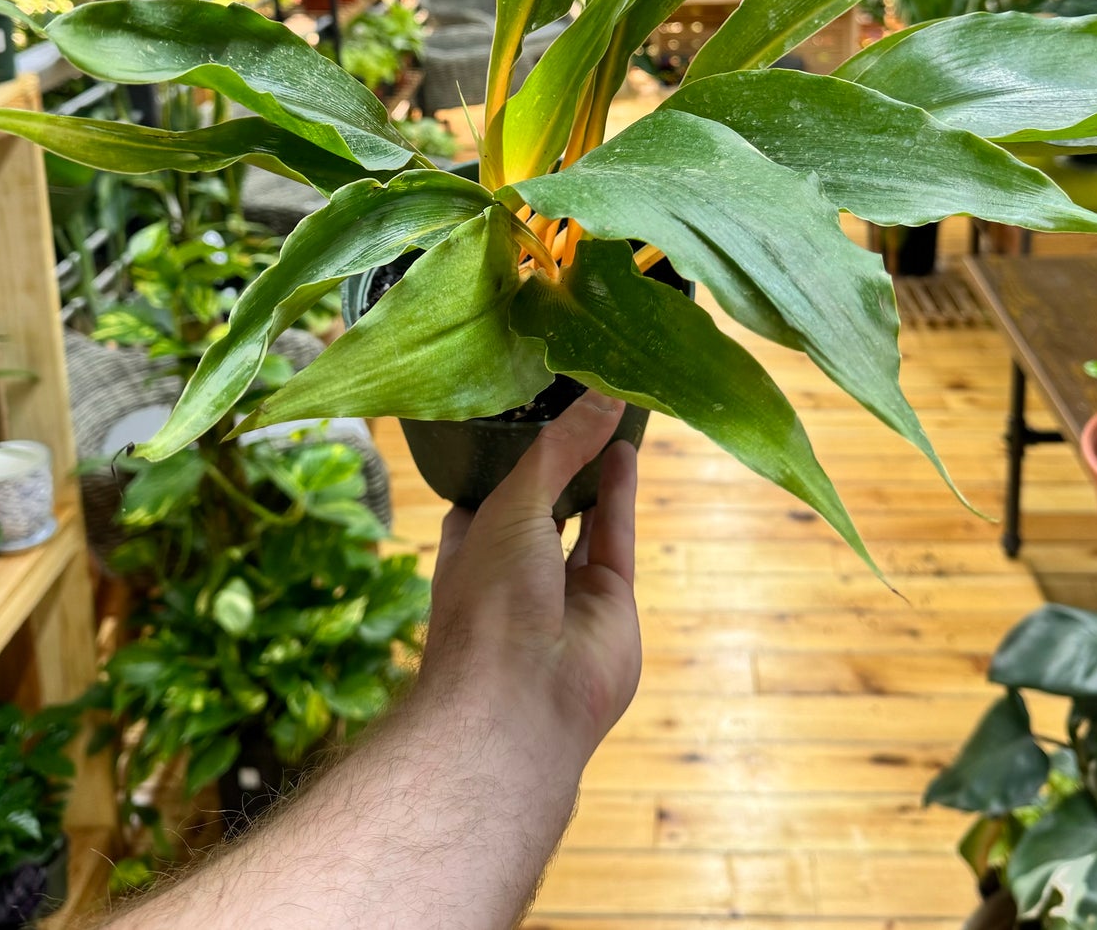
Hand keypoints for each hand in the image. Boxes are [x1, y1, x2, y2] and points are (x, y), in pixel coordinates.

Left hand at [420, 390, 642, 783]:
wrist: (523, 701)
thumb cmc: (491, 598)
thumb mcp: (511, 505)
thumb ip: (557, 449)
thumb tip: (602, 395)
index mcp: (470, 549)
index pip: (484, 494)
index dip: (506, 454)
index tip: (527, 406)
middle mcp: (515, 568)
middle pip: (541, 503)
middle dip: (559, 460)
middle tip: (580, 403)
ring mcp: (564, 588)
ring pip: (584, 517)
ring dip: (595, 469)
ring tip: (612, 414)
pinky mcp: (609, 600)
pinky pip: (614, 536)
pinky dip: (620, 494)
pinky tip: (626, 450)